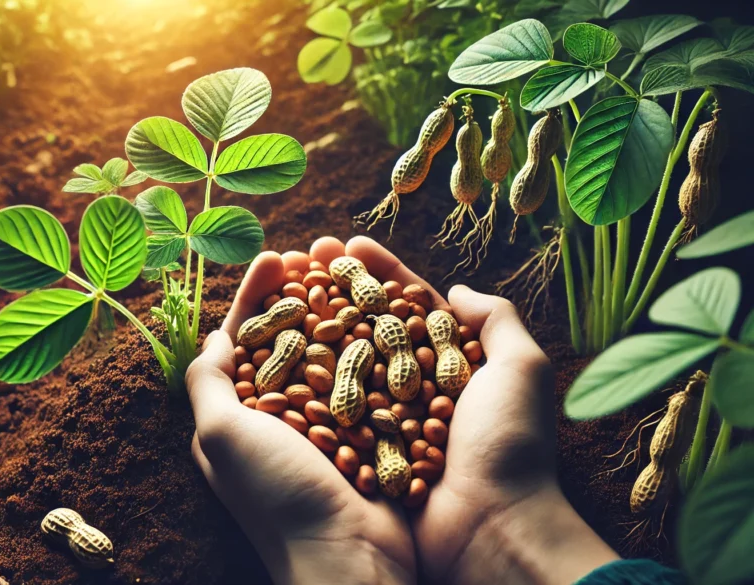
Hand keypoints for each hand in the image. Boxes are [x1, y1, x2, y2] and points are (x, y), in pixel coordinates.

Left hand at [185, 242, 415, 584]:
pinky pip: (366, 381)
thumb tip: (213, 338)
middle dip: (300, 293)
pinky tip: (386, 317)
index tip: (275, 254)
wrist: (348, 556)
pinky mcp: (364, 435)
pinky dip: (372, 347)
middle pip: (286, 339)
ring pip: (330, 354)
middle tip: (320, 252)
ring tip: (355, 273)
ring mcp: (324, 427)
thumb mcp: (221, 434)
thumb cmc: (277, 495)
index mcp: (236, 418)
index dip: (255, 295)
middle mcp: (278, 420)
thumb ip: (207, 382)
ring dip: (338, 311)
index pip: (240, 340)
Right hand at [304, 236, 617, 584]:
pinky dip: (303, 378)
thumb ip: (496, 319)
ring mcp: (384, 416)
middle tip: (301, 255)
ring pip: (341, 360)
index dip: (378, 272)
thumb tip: (457, 290)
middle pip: (367, 324)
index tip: (347, 244)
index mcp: (454, 363)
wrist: (490, 529)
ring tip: (280, 291)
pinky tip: (275, 351)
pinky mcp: (360, 446)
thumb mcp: (520, 368)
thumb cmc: (509, 446)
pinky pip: (327, 405)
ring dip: (311, 324)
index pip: (410, 303)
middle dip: (335, 288)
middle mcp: (413, 386)